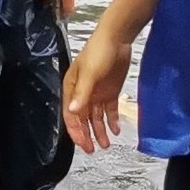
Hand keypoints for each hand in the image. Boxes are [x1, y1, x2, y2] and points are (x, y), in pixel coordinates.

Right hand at [63, 30, 133, 152]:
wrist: (118, 38)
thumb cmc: (98, 52)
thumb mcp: (89, 73)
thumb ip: (82, 93)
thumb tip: (74, 112)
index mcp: (72, 88)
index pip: (71, 114)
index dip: (75, 130)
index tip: (82, 144)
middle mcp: (83, 93)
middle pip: (82, 118)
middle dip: (86, 134)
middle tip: (92, 150)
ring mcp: (97, 93)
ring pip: (96, 117)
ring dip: (99, 131)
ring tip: (106, 145)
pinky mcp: (110, 91)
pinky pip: (109, 111)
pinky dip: (112, 121)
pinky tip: (116, 130)